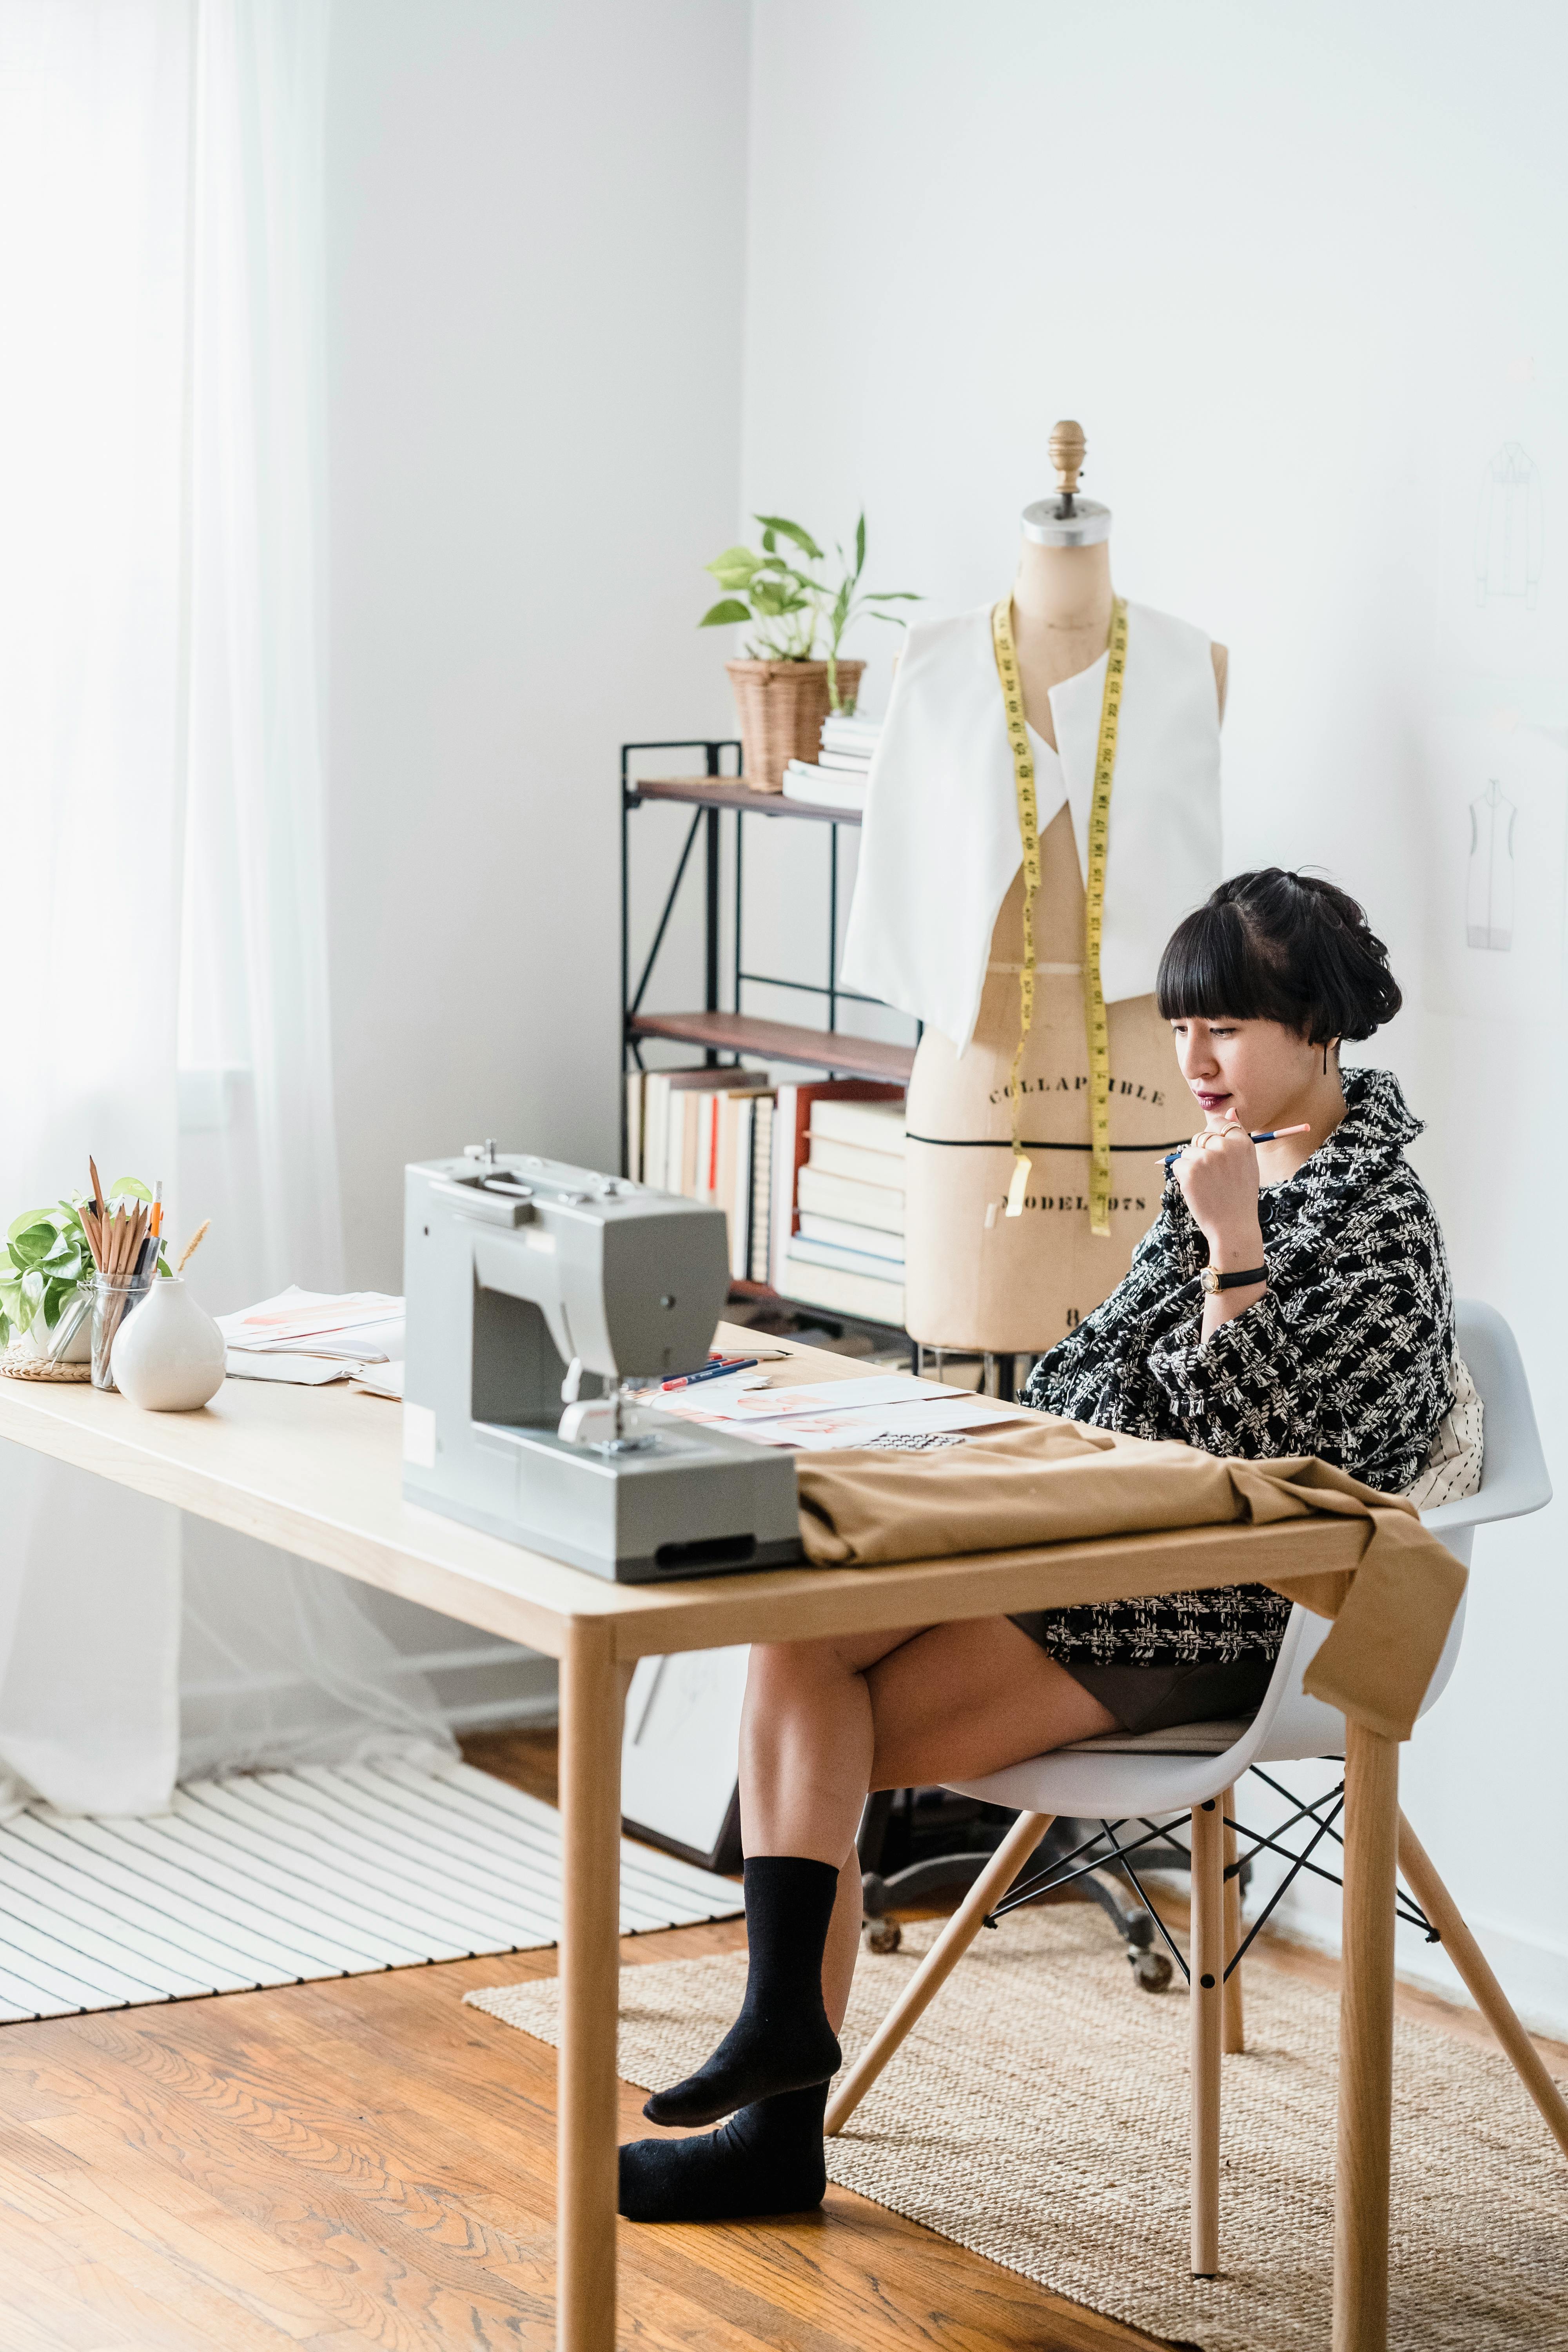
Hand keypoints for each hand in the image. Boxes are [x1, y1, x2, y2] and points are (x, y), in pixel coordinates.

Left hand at [1173, 1119, 1263, 1263]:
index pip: (1220, 1122)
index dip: (1214, 1137)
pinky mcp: (1190, 1169)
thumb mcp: (1248, 1164)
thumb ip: (1237, 1137)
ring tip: (1207, 1185)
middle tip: (1214, 1178)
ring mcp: (1206, 1156)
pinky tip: (1197, 1190)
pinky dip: (1183, 1177)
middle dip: (1201, 1154)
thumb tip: (1230, 1110)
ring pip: (1188, 1151)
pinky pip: (1178, 1164)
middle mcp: (1225, 1145)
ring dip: (1191, 1166)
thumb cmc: (1240, 1197)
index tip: (1216, 1153)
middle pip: (1200, 1136)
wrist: (1233, 1227)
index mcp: (1242, 1142)